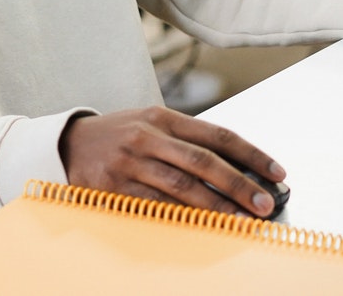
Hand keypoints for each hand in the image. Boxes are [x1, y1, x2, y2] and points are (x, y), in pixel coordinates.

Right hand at [58, 107, 285, 217]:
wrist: (66, 144)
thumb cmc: (119, 136)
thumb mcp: (150, 125)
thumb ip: (187, 142)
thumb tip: (236, 168)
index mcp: (163, 117)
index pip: (218, 135)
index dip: (251, 154)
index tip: (276, 173)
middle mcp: (148, 135)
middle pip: (204, 161)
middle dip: (239, 184)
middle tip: (265, 203)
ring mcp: (130, 161)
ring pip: (182, 186)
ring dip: (216, 205)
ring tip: (241, 219)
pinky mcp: (114, 186)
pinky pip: (154, 205)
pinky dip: (181, 216)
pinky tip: (201, 225)